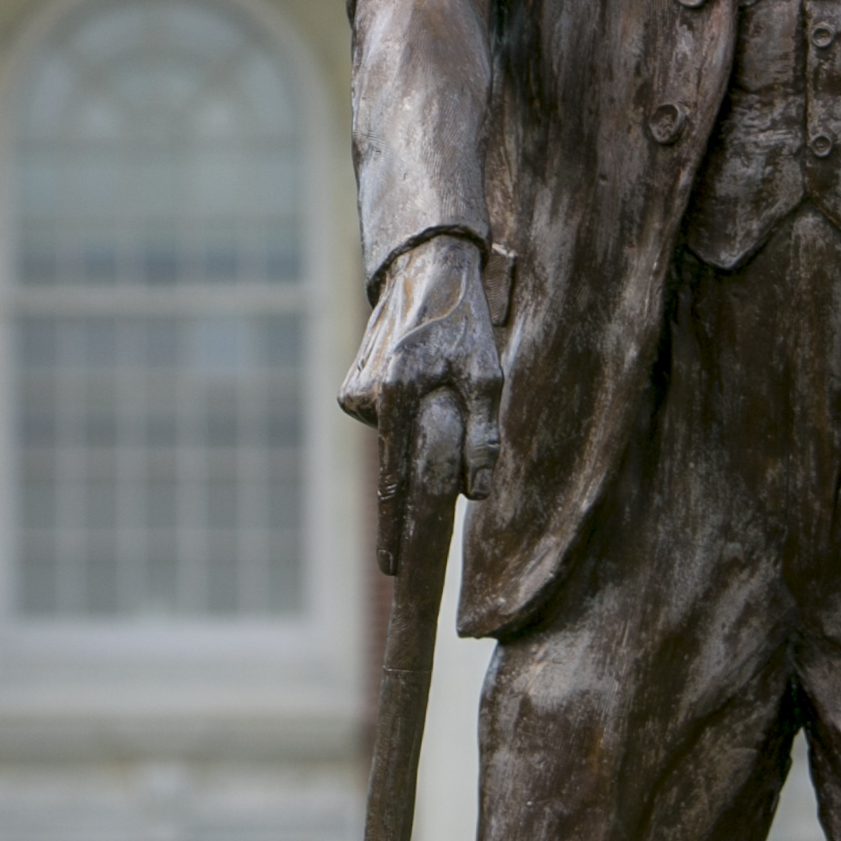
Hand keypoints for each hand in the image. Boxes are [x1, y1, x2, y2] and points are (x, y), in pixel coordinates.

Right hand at [337, 235, 505, 568]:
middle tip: (408, 525)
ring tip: (438, 387)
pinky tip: (416, 379)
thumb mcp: (488, 376)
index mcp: (397, 392)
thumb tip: (477, 492)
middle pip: (393, 462)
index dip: (395, 525)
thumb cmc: (463, 323)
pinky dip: (400, 413)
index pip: (395, 476)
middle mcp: (367, 394)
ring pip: (390, 439)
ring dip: (413, 432)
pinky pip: (381, 418)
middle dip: (407, 485)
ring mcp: (355, 391)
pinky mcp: (351, 386)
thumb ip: (483, 435)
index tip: (392, 568)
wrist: (424, 272)